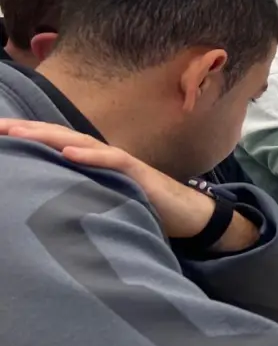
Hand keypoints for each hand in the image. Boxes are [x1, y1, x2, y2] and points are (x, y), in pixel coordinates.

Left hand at [0, 120, 240, 242]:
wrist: (191, 215)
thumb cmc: (150, 209)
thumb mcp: (110, 201)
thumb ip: (86, 195)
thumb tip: (54, 203)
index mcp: (96, 163)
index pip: (57, 145)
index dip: (30, 138)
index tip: (0, 134)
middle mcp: (106, 157)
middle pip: (62, 137)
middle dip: (29, 130)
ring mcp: (123, 163)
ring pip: (81, 142)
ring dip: (49, 136)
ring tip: (20, 132)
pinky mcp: (140, 174)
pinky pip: (113, 161)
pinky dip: (90, 155)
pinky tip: (68, 152)